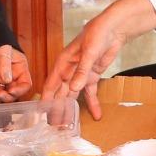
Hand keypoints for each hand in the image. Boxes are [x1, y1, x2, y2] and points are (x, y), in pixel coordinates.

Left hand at [0, 45, 31, 101]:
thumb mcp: (5, 51)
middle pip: (12, 93)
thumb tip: (7, 79)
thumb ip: (5, 65)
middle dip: (6, 97)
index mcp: (20, 71)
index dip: (20, 90)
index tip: (12, 91)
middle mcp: (11, 78)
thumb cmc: (0, 45)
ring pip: (0, 94)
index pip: (25, 84)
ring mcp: (0, 81)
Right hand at [40, 0, 155, 118]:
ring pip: (73, 96)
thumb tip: (73, 89)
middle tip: (55, 127)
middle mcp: (69, 71)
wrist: (113, 28)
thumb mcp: (88, 53)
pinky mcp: (92, 76)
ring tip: (69, 126)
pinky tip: (96, 115)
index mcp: (63, 64)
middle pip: (61, 94)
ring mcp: (80, 74)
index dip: (46, 100)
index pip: (51, 85)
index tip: (42, 114)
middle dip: (58, 109)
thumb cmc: (96, 34)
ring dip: (72, 109)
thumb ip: (81, 71)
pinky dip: (93, 103)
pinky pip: (91, 93)